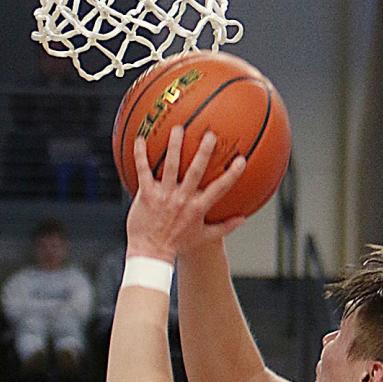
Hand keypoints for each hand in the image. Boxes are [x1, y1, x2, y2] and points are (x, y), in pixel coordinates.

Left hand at [126, 126, 245, 261]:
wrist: (151, 252)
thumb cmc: (177, 244)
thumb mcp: (204, 237)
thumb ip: (225, 226)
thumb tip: (243, 219)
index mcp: (198, 207)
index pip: (219, 188)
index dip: (232, 174)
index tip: (241, 159)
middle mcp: (182, 198)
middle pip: (196, 171)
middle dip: (204, 152)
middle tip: (210, 134)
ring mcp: (164, 195)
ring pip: (171, 165)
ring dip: (174, 146)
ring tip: (178, 129)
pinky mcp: (146, 194)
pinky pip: (143, 170)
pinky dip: (140, 155)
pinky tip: (139, 139)